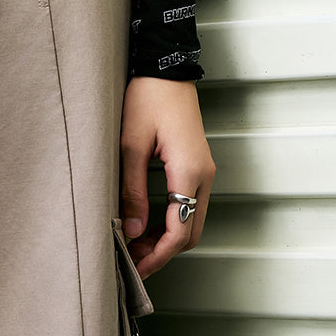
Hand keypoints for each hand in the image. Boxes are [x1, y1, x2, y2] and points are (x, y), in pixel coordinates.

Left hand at [119, 75, 214, 278]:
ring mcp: (204, 170)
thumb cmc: (148, 97)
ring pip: (192, 220)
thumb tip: (132, 231)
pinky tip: (147, 222)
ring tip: (135, 245)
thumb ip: (133, 189)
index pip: (180, 231)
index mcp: (190, 171)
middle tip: (132, 261)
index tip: (135, 268)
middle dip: (163, 253)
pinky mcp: (197, 164)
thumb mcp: (131, 142)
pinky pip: (190, 204)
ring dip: (167, 238)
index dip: (157, 256)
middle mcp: (205, 175)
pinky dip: (171, 221)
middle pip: (190, 232)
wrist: (165, 67)